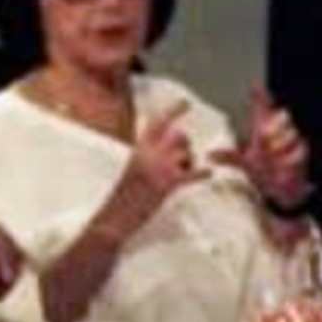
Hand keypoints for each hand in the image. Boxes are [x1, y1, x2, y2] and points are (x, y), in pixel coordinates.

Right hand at [101, 103, 204, 228]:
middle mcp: (149, 154)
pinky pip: (191, 174)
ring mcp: (158, 168)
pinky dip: (202, 173)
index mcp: (138, 149)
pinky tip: (209, 173)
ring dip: (190, 162)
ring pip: (187, 153)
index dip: (174, 110)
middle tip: (185, 159)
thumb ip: (145, 157)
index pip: (157, 123)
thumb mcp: (131, 169)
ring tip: (184, 174)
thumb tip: (161, 152)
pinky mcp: (166, 185)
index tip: (186, 103)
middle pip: (179, 136)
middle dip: (186, 145)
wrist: (112, 218)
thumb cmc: (120, 199)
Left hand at [230, 85, 311, 209]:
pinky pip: (298, 149)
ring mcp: (292, 140)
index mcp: (263, 130)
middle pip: (283, 115)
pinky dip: (288, 160)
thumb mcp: (246, 165)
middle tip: (266, 139)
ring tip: (274, 159)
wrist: (281, 191)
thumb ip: (230, 158)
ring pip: (291, 133)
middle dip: (275, 126)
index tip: (256, 85)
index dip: (260, 96)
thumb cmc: (264, 173)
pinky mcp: (302, 151)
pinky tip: (283, 167)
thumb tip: (210, 155)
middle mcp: (278, 131)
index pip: (263, 108)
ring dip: (281, 148)